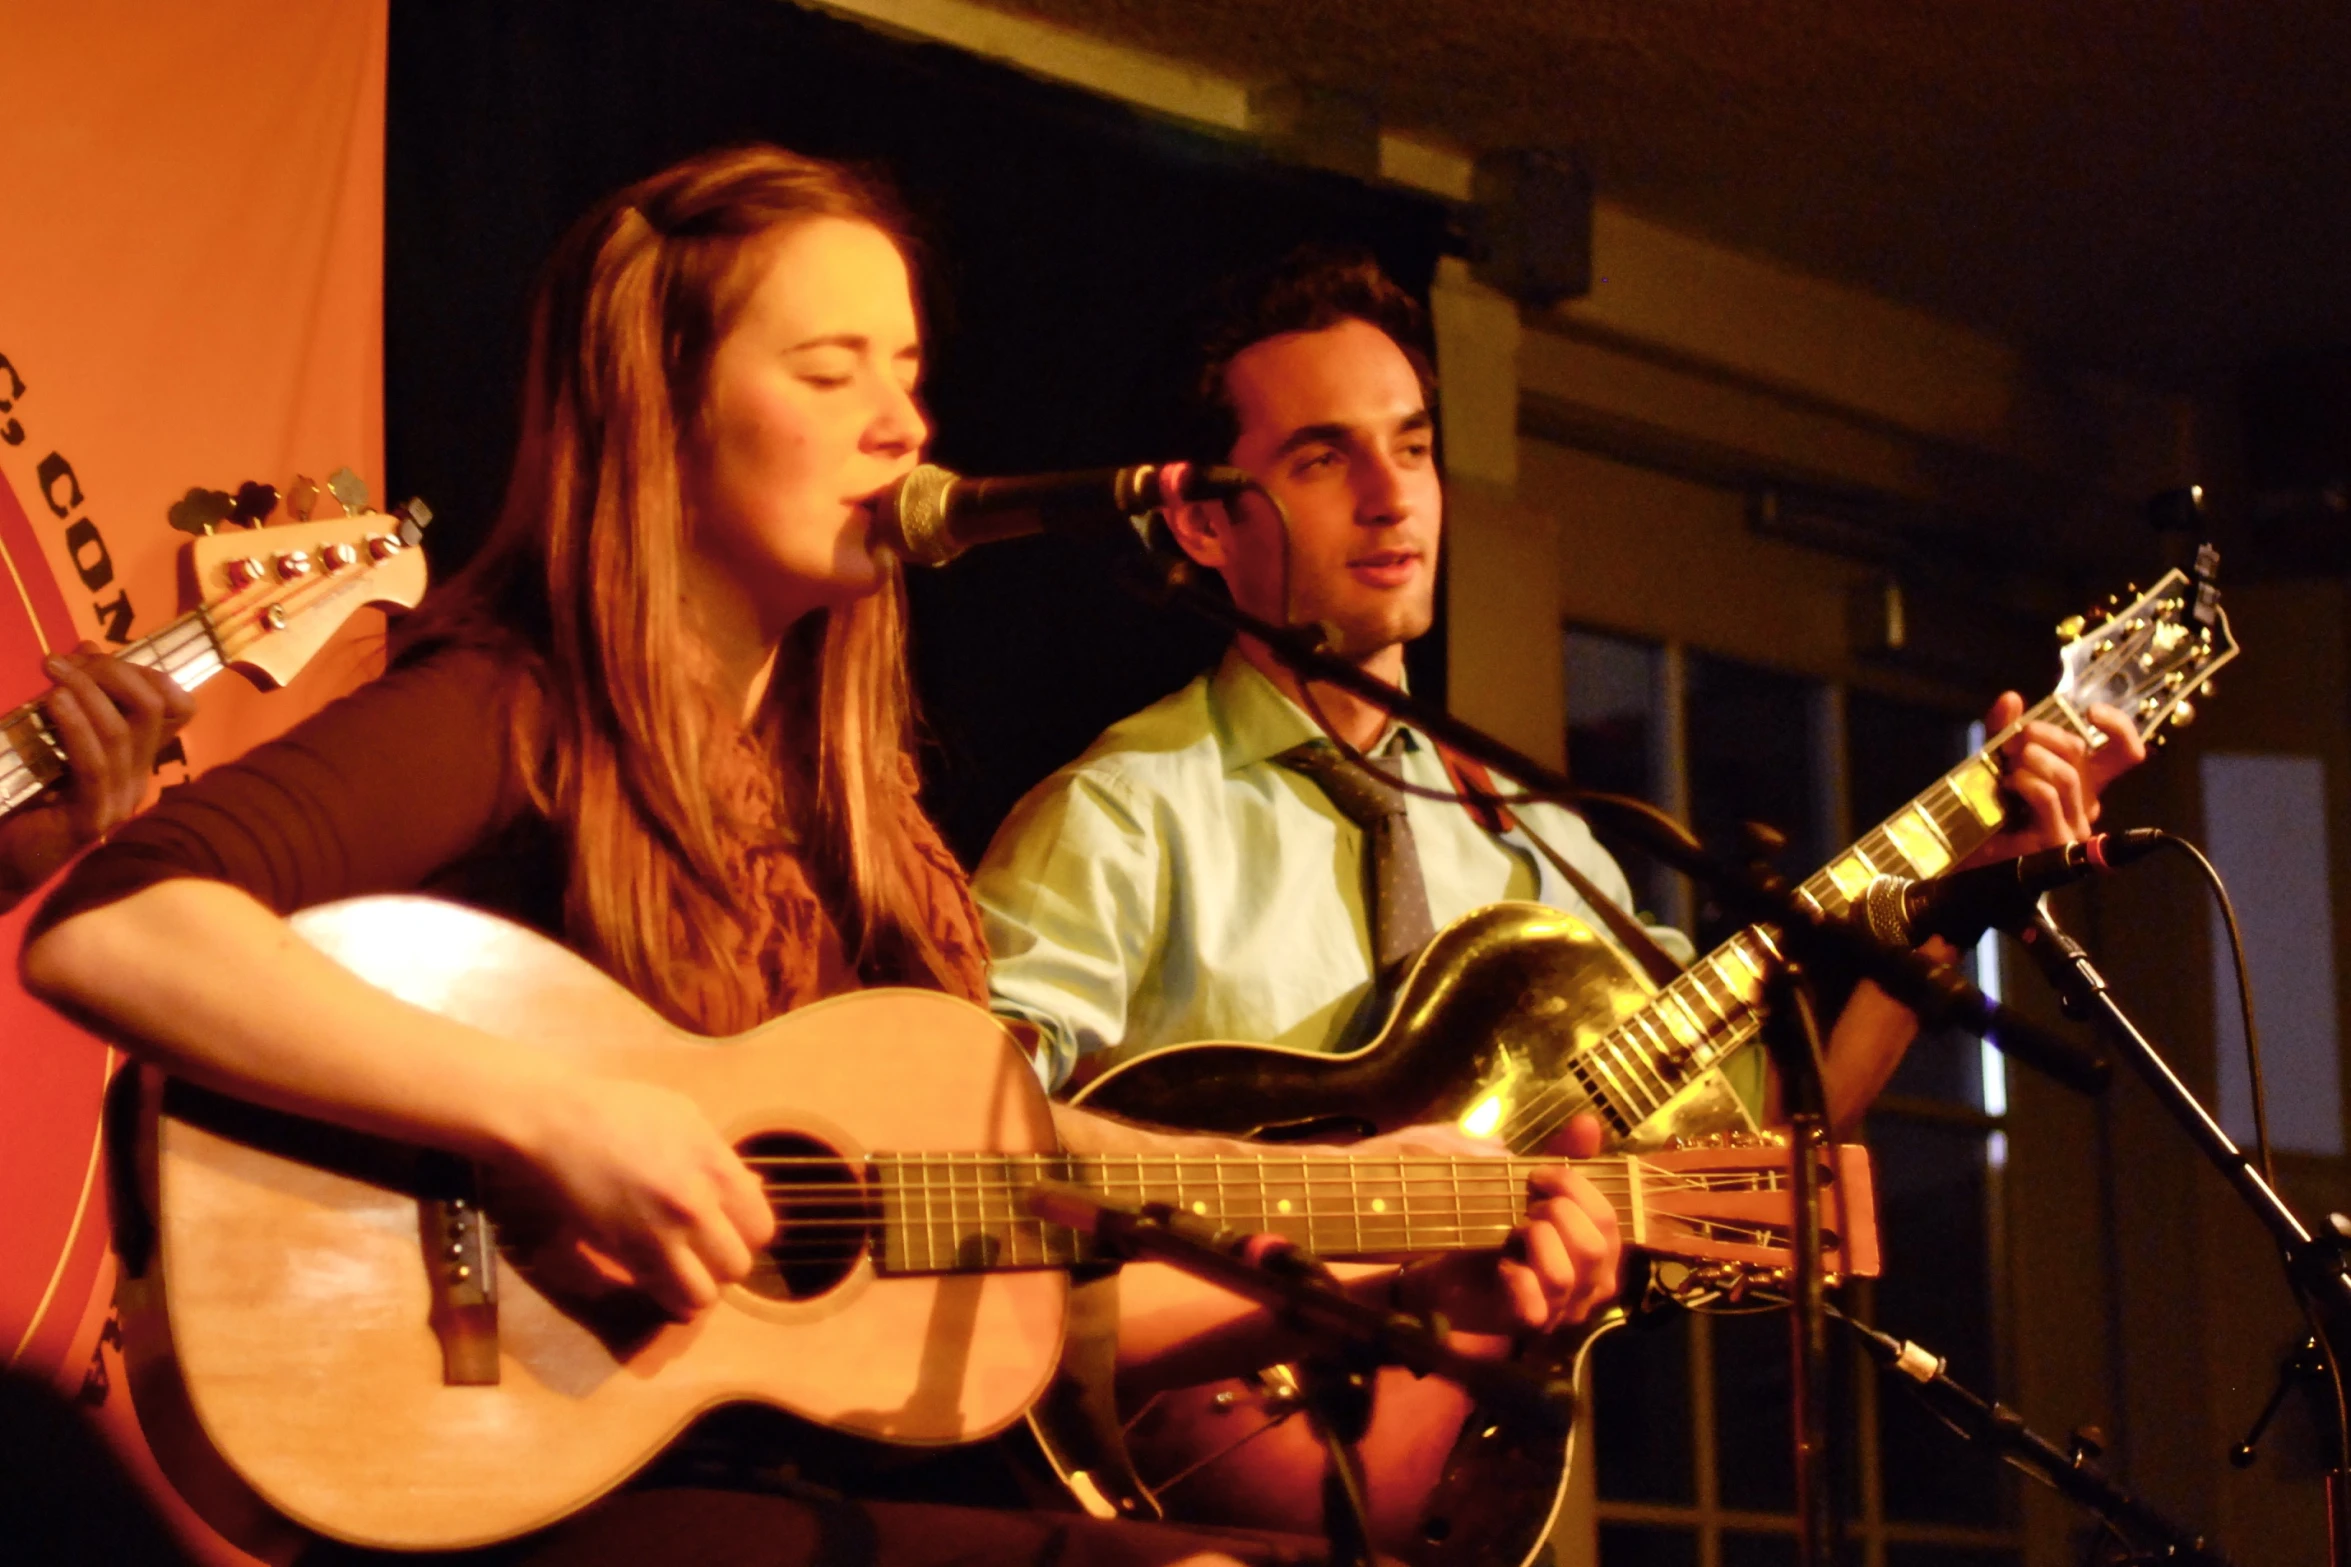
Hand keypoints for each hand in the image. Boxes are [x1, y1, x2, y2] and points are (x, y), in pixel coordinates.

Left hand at [0, 643, 194, 902]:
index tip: (94, 654)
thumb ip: (74, 699)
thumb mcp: (50, 735)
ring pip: (122, 734)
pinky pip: (94, 765)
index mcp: (135, 761)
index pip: (176, 709)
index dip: (145, 673)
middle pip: (151, 711)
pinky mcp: (91, 819)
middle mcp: (137, 780)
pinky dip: (76, 727)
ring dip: (86, 692)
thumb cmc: (20, 797)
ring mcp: (118, 802)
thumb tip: (89, 647)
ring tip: (52, 669)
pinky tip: (54, 701)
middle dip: (111, 673)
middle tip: (65, 659)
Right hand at [499, 1075, 775, 1320]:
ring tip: (686, 1269)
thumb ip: (721, 1158)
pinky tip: (662, 1279)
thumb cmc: (622, 1110)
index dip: (747, 1231)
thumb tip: (754, 1188)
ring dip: (699, 1287)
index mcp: (716, 1166)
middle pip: (738, 1265)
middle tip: (706, 1249)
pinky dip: (670, 1297)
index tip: (729, 1225)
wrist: (559, 1123)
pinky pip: (666, 1297)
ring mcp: (660, 1234)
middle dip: (725, 1262)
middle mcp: (697, 1205)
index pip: (762, 1228)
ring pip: (705, 1295)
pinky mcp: (625, 1254)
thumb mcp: (686, 1117)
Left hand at [1384, 1112, 1620, 1335]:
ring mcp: (1559, 1310)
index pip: (1609, 1218)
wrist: (1444, 1264)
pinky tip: (1503, 1263)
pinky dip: (1517, 1279)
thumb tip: (1589, 1122)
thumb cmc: (1497, 1225)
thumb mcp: (1529, 1186)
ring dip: (1534, 1242)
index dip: (1575, 1188)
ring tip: (1512, 1231)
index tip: (1536, 1175)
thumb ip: (1564, 1158)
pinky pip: (1534, 1308)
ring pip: (1564, 1275)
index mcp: (1600, 1250)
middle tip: (1524, 1204)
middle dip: (1556, 1212)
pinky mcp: (1524, 1325)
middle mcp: (1589, 1285)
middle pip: (1594, 1247)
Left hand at [1964, 691, 2146, 864]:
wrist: (1970, 857)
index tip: (2091, 712)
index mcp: (2084, 780)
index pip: (2125, 752)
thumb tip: (2011, 698)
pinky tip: (2008, 786)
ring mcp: (2075, 825)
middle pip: (2080, 753)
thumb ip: (2005, 731)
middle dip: (2042, 734)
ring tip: (2007, 765)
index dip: (2119, 727)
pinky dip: (2025, 782)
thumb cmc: (1990, 811)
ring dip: (2031, 759)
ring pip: (2066, 775)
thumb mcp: (1997, 762)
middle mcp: (2086, 802)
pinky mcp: (2056, 841)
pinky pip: (2048, 797)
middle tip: (2011, 741)